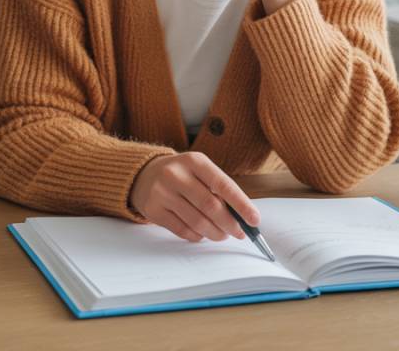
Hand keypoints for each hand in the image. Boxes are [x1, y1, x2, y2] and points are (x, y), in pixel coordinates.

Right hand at [129, 153, 260, 242]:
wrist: (144, 174)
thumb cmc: (182, 174)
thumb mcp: (199, 170)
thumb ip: (218, 188)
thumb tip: (243, 217)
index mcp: (194, 161)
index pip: (222, 184)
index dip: (241, 204)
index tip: (254, 219)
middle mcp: (175, 174)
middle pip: (210, 206)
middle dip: (230, 223)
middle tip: (239, 232)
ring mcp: (161, 192)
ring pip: (197, 221)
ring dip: (215, 233)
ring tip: (222, 235)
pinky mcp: (153, 210)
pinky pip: (182, 230)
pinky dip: (197, 236)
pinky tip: (202, 234)